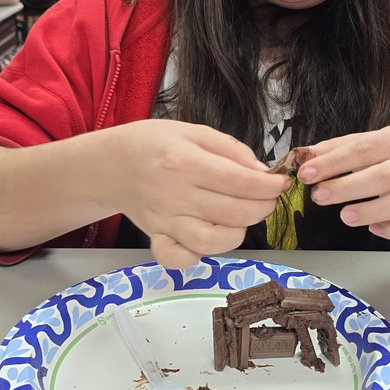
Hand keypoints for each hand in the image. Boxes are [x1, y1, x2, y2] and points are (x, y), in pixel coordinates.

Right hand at [105, 120, 290, 267]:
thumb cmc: (152, 143)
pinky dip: (196, 256)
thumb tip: (262, 171)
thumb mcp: (192, 131)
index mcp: (185, 162)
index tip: (280, 184)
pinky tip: (208, 240)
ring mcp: (164, 220)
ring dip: (237, 233)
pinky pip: (177, 258)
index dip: (268, 186)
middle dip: (262, 207)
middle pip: (233, 212)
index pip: (240, 181)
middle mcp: (175, 194)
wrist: (109, 163)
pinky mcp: (156, 237)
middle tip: (267, 199)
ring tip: (241, 217)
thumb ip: (230, 149)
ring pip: (211, 241)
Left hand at [296, 125, 389, 241]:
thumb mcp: (365, 145)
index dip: (332, 162)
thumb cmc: (388, 159)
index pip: (362, 149)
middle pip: (384, 175)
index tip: (307, 173)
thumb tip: (305, 156)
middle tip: (319, 196)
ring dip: (373, 210)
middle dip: (348, 187)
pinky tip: (375, 228)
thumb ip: (335, 149)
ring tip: (345, 216)